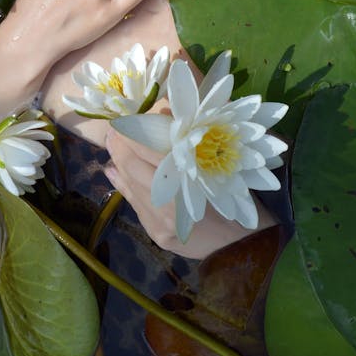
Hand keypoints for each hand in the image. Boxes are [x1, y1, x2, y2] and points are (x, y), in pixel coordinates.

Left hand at [104, 127, 275, 259]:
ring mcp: (163, 222)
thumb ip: (190, 138)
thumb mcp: (218, 160)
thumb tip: (161, 114)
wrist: (243, 242)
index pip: (152, 150)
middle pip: (135, 167)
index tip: (124, 120)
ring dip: (118, 163)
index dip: (134, 133)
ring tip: (112, 145)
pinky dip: (122, 184)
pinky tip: (113, 171)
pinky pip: (134, 205)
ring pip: (131, 185)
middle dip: (121, 146)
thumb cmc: (236, 194)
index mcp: (192, 179)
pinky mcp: (158, 234)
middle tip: (113, 130)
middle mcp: (173, 202)